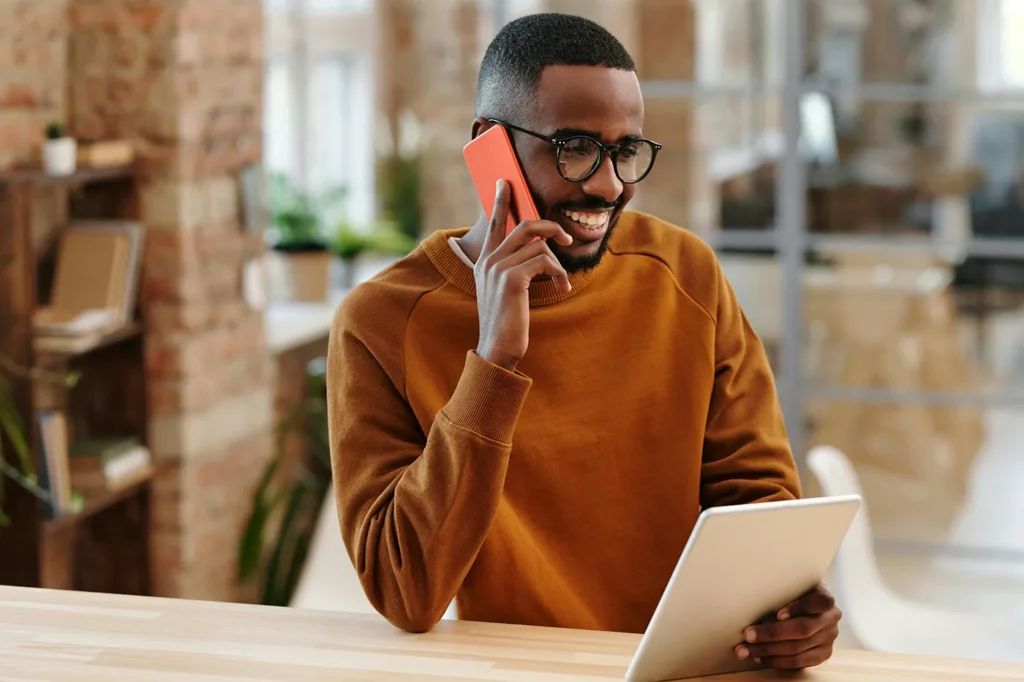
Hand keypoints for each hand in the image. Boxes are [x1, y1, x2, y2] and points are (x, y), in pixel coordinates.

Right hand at [474, 179, 571, 370]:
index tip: (505, 182)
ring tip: (562, 283)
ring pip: (540, 247)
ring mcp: (497, 268)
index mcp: (485, 262)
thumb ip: (516, 269)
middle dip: (550, 228)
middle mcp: (488, 261)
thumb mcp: (507, 291)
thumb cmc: (507, 322)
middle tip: (566, 240)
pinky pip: (544, 262)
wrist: (498, 348)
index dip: (501, 202)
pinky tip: (561, 289)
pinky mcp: (511, 278)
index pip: (494, 224)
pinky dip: (558, 274)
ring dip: (558, 265)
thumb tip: (540, 251)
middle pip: (524, 226)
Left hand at [734, 584, 840, 669]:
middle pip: (803, 629)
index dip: (799, 608)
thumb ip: (782, 590)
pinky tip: (760, 658)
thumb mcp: (793, 585)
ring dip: (768, 650)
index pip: (820, 601)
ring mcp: (830, 637)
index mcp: (826, 597)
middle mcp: (832, 618)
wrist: (809, 605)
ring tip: (746, 650)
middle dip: (772, 633)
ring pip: (798, 648)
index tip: (777, 614)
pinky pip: (800, 662)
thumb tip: (751, 596)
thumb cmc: (794, 592)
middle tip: (747, 634)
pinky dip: (777, 661)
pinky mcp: (824, 654)